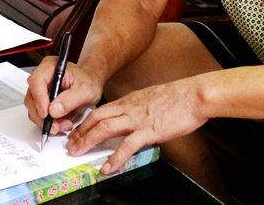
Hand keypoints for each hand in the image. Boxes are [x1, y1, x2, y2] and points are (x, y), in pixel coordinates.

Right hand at [25, 57, 103, 134]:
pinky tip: (62, 123)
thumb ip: (71, 99)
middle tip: (57, 125)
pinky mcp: (40, 101)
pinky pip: (38, 116)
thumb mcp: (86, 90)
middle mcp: (42, 77)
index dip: (39, 98)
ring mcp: (40, 90)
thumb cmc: (89, 81)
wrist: (91, 84)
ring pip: (33, 110)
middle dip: (43, 116)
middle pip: (31, 98)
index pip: (37, 81)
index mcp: (51, 67)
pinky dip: (49, 123)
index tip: (46, 113)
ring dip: (47, 122)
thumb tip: (54, 110)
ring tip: (65, 124)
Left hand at [65, 78, 206, 173]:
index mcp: (129, 100)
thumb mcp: (151, 98)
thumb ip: (138, 107)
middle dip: (80, 132)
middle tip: (70, 145)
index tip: (77, 132)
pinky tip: (107, 168)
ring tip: (77, 153)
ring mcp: (137, 118)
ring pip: (105, 128)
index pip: (101, 110)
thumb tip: (132, 117)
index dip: (86, 122)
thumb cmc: (177, 98)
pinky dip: (115, 158)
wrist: (193, 95)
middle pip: (96, 118)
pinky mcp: (149, 130)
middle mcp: (129, 107)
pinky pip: (127, 145)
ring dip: (88, 141)